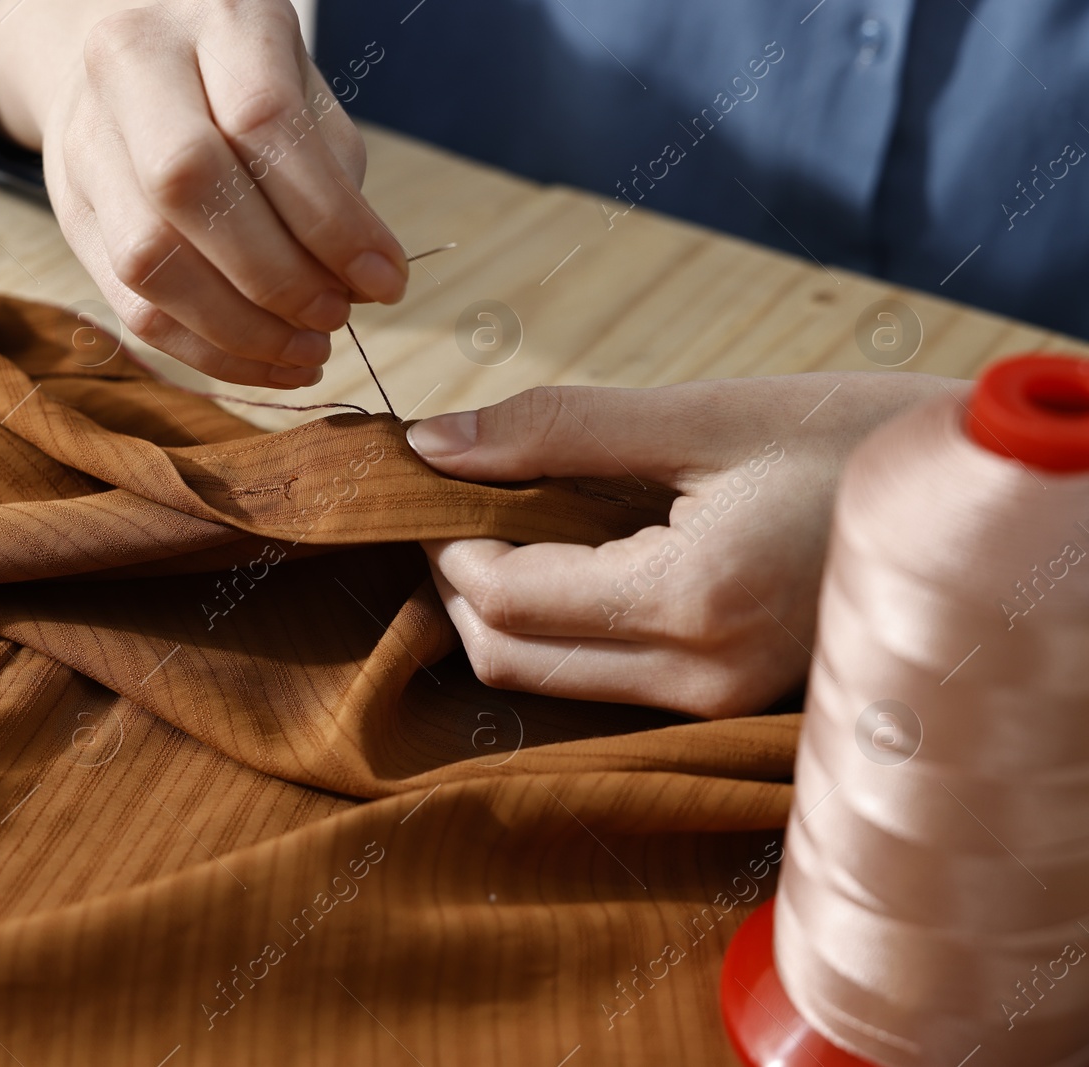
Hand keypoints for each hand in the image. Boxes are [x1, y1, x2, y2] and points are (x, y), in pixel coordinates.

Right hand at [0, 0, 408, 387]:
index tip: (385, 281)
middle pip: (188, 187)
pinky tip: (262, 362)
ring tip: (305, 352)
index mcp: (212, 20)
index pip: (262, 121)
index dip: (329, 217)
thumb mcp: (303, 95)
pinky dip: (205, 351)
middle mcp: (130, 68)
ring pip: (148, 261)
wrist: (127, 58)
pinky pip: (131, 306)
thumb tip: (363, 287)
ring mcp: (86, 143)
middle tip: (335, 318)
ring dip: (239, 329)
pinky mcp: (72, 213)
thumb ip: (333, 182)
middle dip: (277, 276)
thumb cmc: (242, 82)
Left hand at [406, 374, 957, 717]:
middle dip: (455, 582)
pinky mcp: (729, 699)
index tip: (426, 483)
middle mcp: (699, 677)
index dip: (441, 544)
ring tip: (509, 517)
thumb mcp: (705, 414)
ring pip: (549, 681)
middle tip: (452, 501)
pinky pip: (603, 681)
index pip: (502, 601)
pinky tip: (570, 551)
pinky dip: (561, 623)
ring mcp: (717, 701)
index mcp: (690, 600)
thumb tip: (432, 444)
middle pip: (508, 660)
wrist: (974, 494)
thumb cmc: (852, 435)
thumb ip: (556, 430)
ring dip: (502, 606)